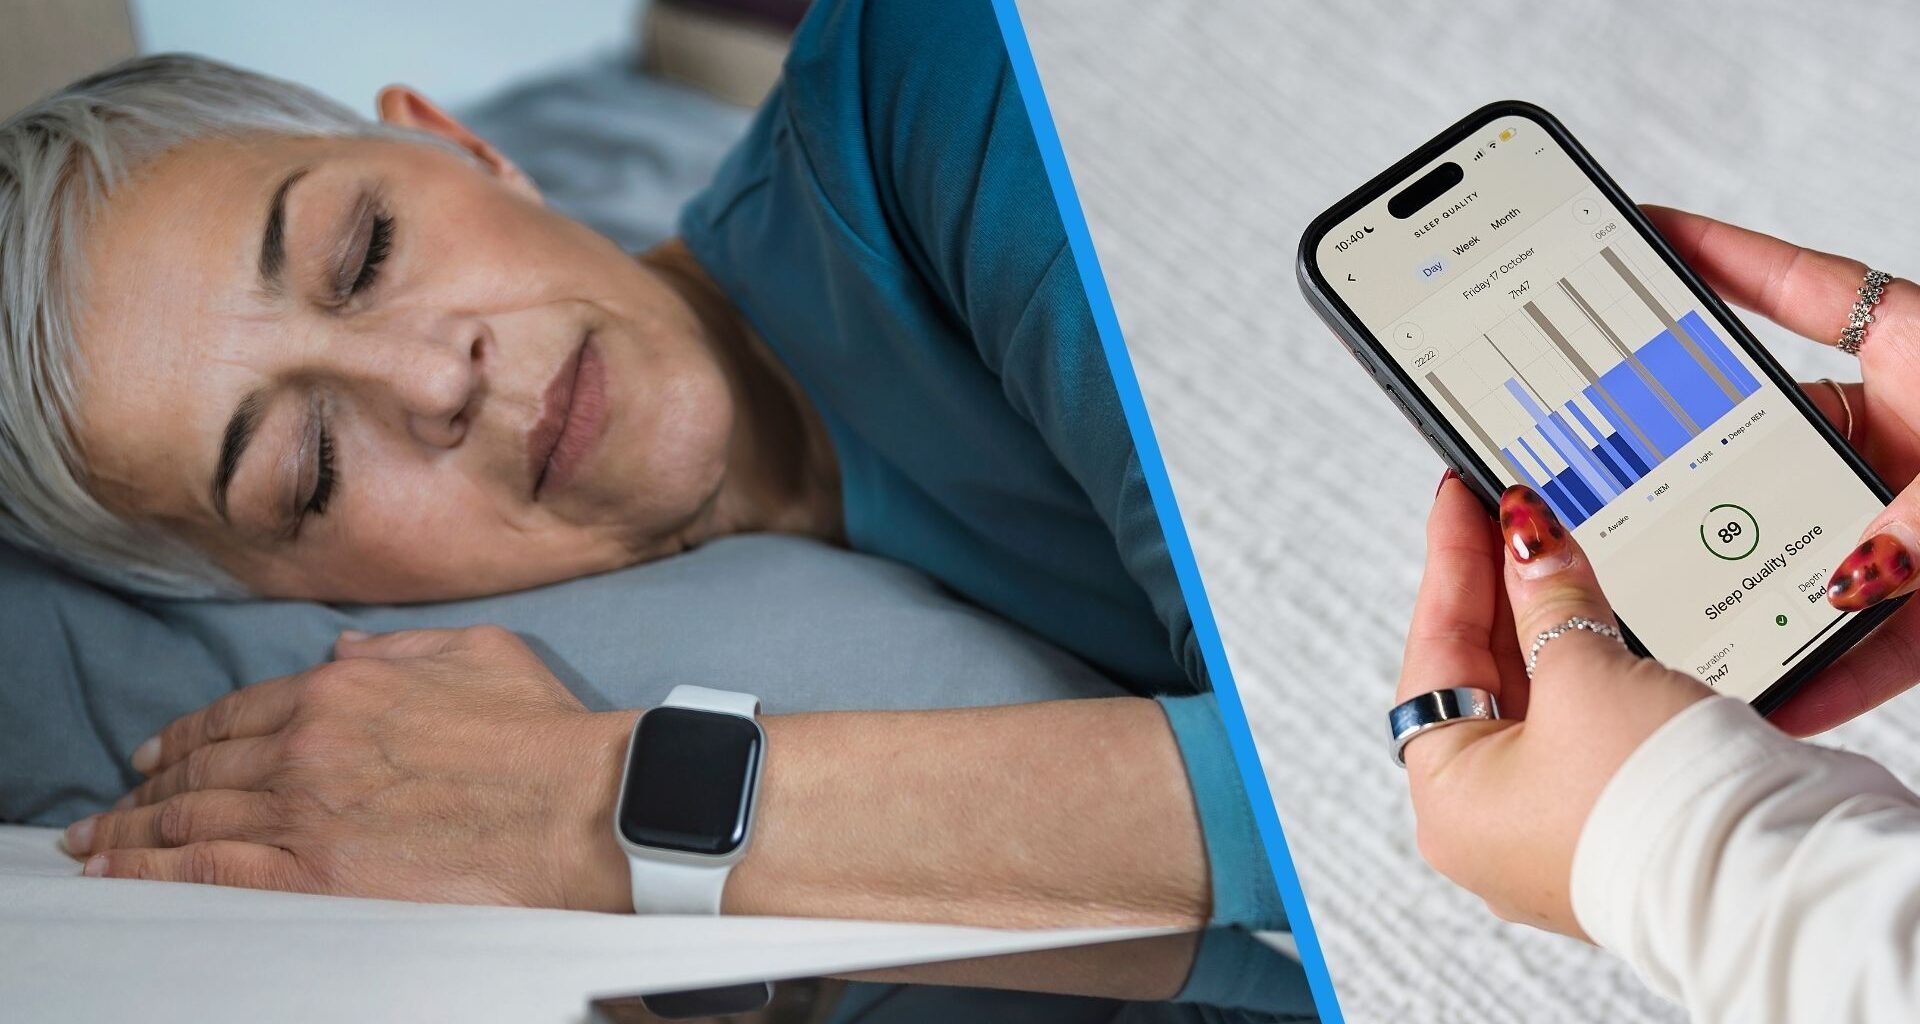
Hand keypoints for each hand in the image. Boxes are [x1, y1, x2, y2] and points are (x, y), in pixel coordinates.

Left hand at [63, 626, 635, 912]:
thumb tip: (344, 651)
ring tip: (96, 845)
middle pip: (200, 767)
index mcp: (341, 690)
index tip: (153, 755)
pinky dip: (152, 872)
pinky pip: (206, 872)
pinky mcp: (312, 875)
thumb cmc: (541, 732)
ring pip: (188, 819)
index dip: (185, 735)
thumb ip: (401, 648)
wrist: (574, 805)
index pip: (235, 714)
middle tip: (111, 806)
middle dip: (144, 788)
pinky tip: (121, 875)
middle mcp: (305, 745)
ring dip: (131, 832)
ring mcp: (302, 812)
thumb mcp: (476, 652)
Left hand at [1399, 477, 1710, 935]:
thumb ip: (1551, 600)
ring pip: (1535, 700)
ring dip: (1546, 623)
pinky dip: (1586, 667)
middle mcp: (1487, 824)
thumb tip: (1531, 544)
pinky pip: (1582, 727)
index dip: (1451, 564)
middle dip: (1501, 589)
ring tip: (1554, 546)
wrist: (1764, 879)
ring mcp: (1549, 828)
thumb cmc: (1654, 803)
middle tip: (1512, 513)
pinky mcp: (1612, 823)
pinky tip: (1596, 612)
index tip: (1460, 501)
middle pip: (1481, 676)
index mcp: (1447, 800)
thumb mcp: (1584, 676)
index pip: (1434, 652)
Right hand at [1644, 206, 1919, 734]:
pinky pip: (1871, 637)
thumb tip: (1848, 579)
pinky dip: (1829, 671)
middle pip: (1775, 432)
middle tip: (1619, 469)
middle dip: (1701, 459)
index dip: (1714, 255)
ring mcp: (1917, 510)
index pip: (1795, 288)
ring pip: (1810, 539)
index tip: (1643, 234)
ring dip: (1756, 580)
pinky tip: (1780, 693)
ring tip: (1682, 601)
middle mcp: (1908, 428)